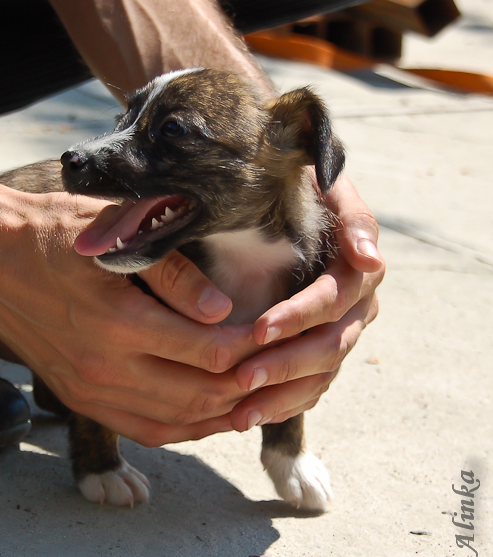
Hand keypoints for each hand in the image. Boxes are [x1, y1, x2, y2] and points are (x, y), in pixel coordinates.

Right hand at [0, 181, 262, 446]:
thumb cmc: (49, 234)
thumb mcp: (114, 235)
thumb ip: (173, 273)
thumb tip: (222, 310)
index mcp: (117, 322)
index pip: (209, 351)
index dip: (251, 348)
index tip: (276, 334)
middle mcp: (103, 367)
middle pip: (198, 395)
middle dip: (245, 386)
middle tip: (274, 369)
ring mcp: (87, 389)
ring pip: (173, 421)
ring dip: (218, 414)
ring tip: (251, 397)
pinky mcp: (76, 396)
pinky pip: (140, 429)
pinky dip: (180, 428)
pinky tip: (203, 415)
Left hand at [227, 175, 384, 430]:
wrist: (291, 205)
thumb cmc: (301, 190)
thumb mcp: (326, 187)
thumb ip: (350, 215)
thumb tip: (369, 258)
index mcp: (357, 270)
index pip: (332, 300)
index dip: (298, 316)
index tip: (260, 329)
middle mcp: (356, 307)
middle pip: (328, 345)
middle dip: (284, 363)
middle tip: (241, 377)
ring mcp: (341, 333)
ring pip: (319, 374)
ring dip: (279, 395)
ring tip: (238, 414)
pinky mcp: (322, 355)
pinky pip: (310, 389)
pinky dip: (279, 407)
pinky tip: (244, 419)